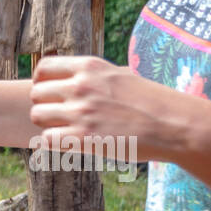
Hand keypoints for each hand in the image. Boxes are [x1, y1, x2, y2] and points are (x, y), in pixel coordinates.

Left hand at [28, 55, 184, 162]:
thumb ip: (95, 76)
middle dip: (44, 106)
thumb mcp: (122, 76)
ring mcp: (80, 112)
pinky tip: (69, 144)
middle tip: (59, 117)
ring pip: (37, 116)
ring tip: (66, 130)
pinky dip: (53, 144)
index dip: (41, 82)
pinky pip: (46, 140)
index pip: (44, 68)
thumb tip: (76, 76)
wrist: (174, 124)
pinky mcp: (82, 138)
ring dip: (48, 125)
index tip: (49, 93)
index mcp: (90, 66)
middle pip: (36, 94)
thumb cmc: (151, 102)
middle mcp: (82, 86)